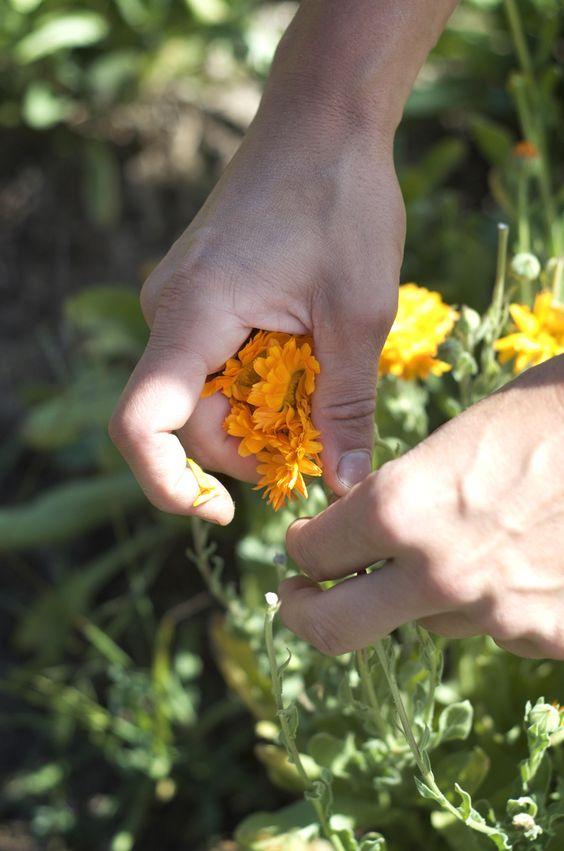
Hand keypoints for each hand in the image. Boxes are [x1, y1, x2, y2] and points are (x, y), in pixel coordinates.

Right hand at [109, 98, 403, 522]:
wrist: (323, 120)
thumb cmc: (341, 199)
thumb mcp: (357, 313)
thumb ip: (345, 405)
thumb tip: (343, 485)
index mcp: (194, 316)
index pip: (141, 424)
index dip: (168, 485)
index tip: (221, 514)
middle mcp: (172, 312)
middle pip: (189, 420)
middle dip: (252, 446)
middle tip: (326, 439)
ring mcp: (184, 301)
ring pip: (208, 392)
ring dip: (264, 411)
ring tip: (327, 383)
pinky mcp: (204, 294)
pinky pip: (218, 360)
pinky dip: (260, 379)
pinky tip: (308, 357)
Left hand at [279, 356, 563, 659]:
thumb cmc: (548, 414)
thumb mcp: (457, 439)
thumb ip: (402, 494)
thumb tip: (364, 528)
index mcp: (403, 507)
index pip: (312, 552)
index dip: (302, 546)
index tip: (305, 544)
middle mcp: (439, 572)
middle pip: (334, 628)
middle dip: (307, 613)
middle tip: (299, 601)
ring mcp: (498, 616)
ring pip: (428, 622)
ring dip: (426, 594)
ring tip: (469, 541)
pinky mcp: (552, 637)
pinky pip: (498, 630)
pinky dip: (496, 602)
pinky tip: (526, 556)